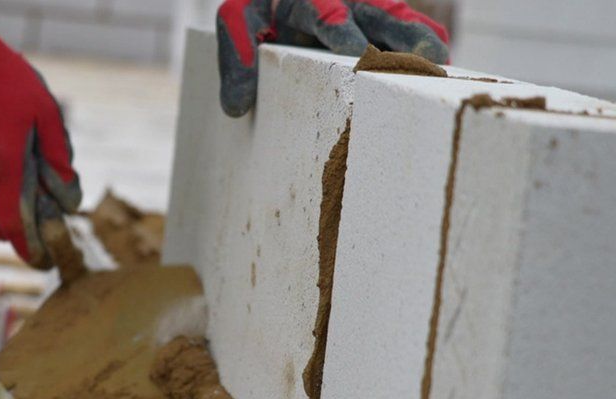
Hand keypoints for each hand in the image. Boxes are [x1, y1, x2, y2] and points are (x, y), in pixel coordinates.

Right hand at [0, 36, 81, 268]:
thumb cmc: (7, 83)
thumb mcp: (47, 114)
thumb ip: (59, 159)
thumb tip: (69, 198)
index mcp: (6, 165)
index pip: (17, 224)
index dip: (31, 249)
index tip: (46, 261)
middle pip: (0, 227)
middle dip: (21, 235)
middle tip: (42, 231)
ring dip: (6, 203)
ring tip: (23, 171)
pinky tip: (0, 149)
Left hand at [217, 0, 448, 116]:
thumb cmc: (259, 11)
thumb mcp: (237, 22)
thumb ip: (236, 59)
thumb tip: (236, 107)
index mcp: (309, 0)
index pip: (327, 14)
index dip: (343, 33)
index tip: (357, 53)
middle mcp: (348, 0)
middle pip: (382, 15)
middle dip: (399, 42)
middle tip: (416, 68)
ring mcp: (372, 8)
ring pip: (407, 23)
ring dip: (423, 47)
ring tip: (440, 74)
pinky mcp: (386, 19)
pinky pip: (416, 30)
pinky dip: (430, 49)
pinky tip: (443, 74)